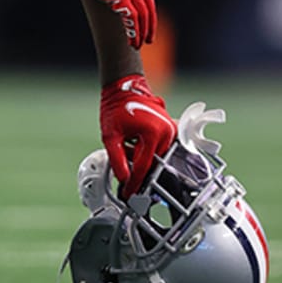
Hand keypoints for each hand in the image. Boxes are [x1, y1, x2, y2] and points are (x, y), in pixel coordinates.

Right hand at [62, 0, 155, 47]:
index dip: (148, 10)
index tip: (147, 20)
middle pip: (149, 7)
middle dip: (150, 25)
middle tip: (149, 38)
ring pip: (143, 16)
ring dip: (142, 32)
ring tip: (139, 44)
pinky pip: (132, 19)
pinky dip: (134, 32)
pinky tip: (132, 42)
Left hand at [99, 75, 175, 198]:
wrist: (125, 88)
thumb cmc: (117, 108)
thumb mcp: (111, 136)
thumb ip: (117, 159)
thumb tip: (124, 178)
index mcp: (153, 134)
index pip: (143, 166)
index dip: (134, 183)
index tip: (128, 195)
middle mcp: (166, 132)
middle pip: (151, 163)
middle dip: (136, 170)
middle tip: (123, 177)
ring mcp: (170, 130)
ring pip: (155, 156)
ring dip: (140, 158)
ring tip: (125, 147)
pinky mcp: (170, 129)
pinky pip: (159, 147)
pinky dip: (146, 150)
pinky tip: (133, 144)